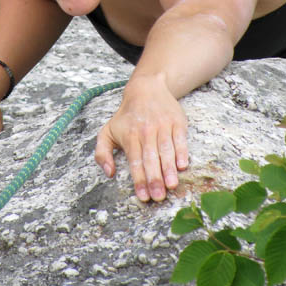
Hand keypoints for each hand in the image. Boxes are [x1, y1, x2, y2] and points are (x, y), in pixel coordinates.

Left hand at [94, 75, 187, 201]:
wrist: (146, 88)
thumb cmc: (126, 116)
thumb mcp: (107, 131)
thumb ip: (102, 153)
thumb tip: (109, 173)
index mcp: (129, 136)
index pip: (134, 162)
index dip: (139, 180)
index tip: (143, 196)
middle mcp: (146, 131)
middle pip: (150, 158)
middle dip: (154, 179)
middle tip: (158, 197)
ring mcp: (162, 126)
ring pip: (166, 150)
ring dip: (168, 169)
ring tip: (171, 185)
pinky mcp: (177, 122)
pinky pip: (180, 139)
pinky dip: (182, 152)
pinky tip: (182, 165)